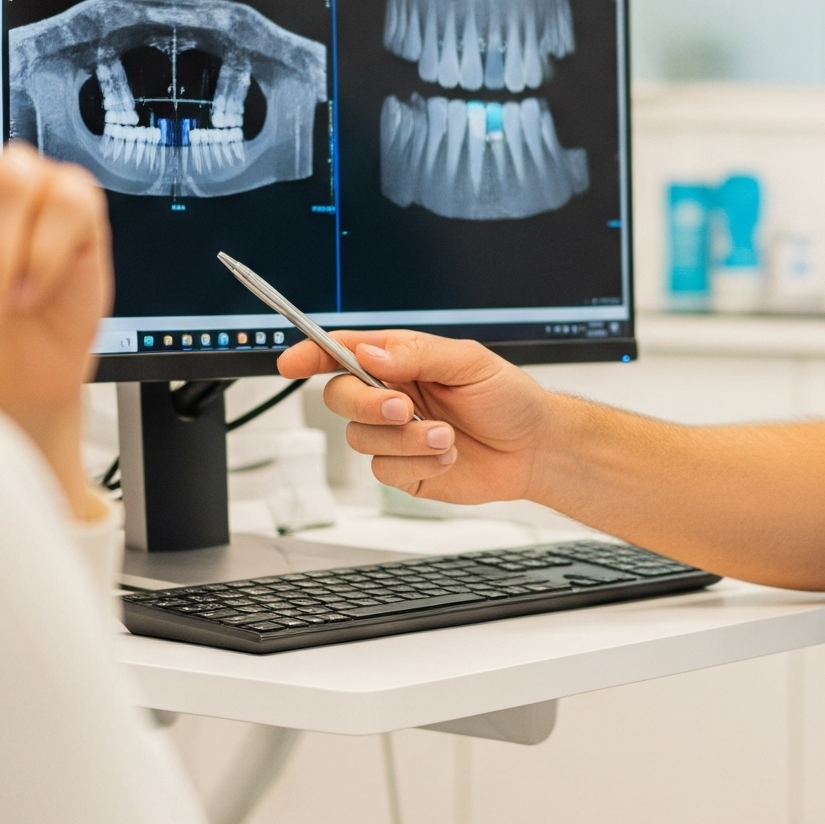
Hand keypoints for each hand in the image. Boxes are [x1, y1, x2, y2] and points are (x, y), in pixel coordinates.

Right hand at [275, 329, 553, 504]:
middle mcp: (391, 395)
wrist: (533, 449)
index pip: (344, 352)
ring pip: (361, 439)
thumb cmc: (508, 398)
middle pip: (340, 396)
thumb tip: (370, 352)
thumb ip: (418, 355)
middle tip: (405, 407)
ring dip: (406, 439)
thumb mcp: (469, 363)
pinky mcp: (403, 470)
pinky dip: (417, 463)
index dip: (311, 354)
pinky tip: (447, 456)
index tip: (291, 362)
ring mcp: (395, 434)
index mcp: (402, 360)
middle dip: (368, 403)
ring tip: (447, 436)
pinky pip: (384, 470)